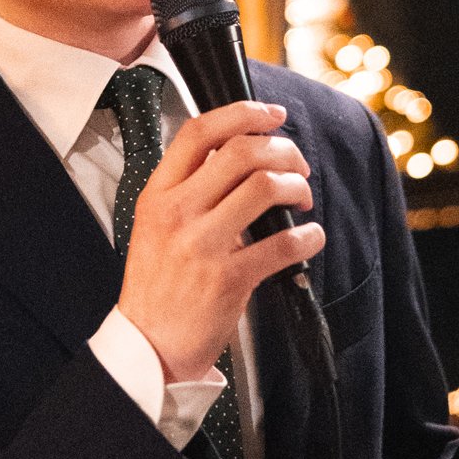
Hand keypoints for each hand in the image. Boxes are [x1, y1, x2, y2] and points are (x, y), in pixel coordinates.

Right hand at [118, 101, 323, 381]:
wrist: (148, 345)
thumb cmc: (157, 284)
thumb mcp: (155, 224)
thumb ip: (187, 188)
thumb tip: (236, 152)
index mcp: (158, 195)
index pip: (199, 132)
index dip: (243, 113)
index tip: (272, 114)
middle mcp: (177, 213)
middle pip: (241, 152)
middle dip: (283, 150)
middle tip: (297, 165)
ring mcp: (201, 245)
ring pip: (265, 187)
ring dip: (297, 187)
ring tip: (302, 199)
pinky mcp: (227, 279)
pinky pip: (282, 244)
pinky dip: (308, 236)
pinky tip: (310, 238)